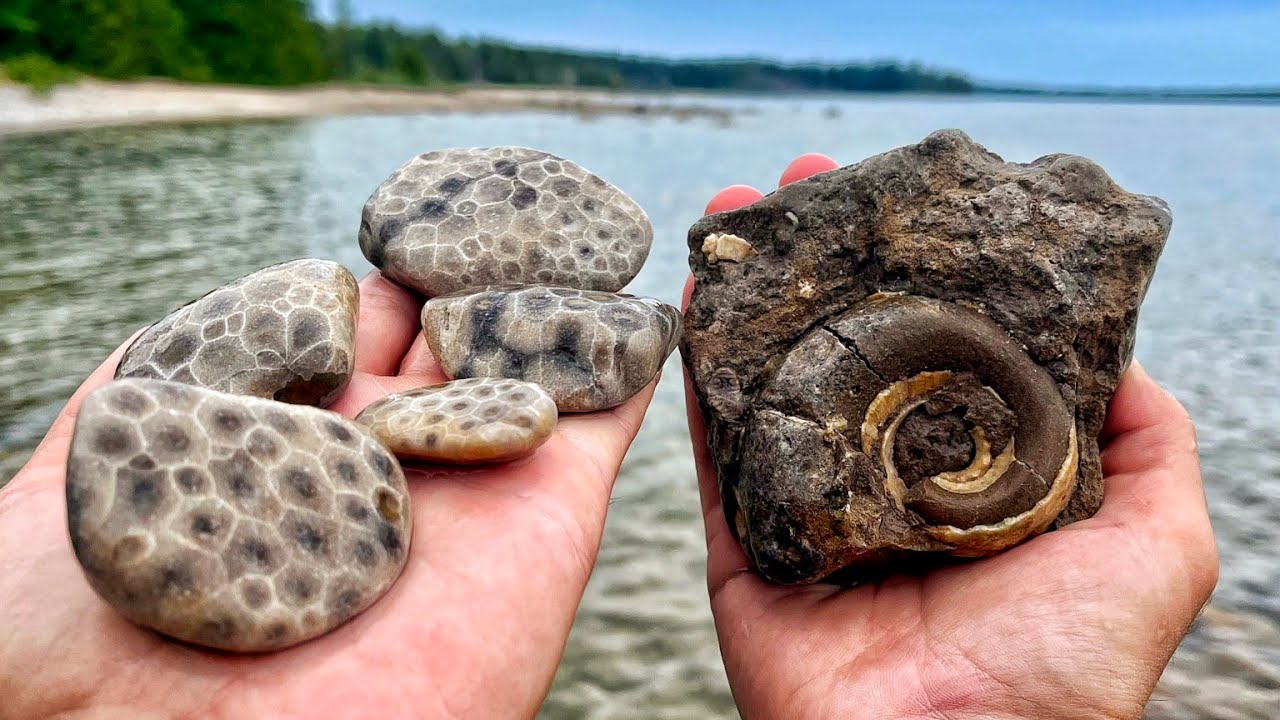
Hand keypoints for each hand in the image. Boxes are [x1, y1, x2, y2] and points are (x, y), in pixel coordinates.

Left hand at [0, 272, 654, 718]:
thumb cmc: (77, 652)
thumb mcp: (78, 484)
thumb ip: (150, 393)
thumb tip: (191, 320)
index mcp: (277, 447)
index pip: (343, 331)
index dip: (373, 275)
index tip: (398, 220)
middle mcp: (377, 464)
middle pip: (444, 339)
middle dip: (476, 265)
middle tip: (507, 196)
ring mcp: (466, 486)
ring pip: (529, 360)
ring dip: (560, 287)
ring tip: (588, 213)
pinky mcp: (548, 518)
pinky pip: (606, 416)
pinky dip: (633, 351)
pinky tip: (649, 288)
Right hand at [686, 156, 1219, 719]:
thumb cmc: (1069, 664)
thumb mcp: (1157, 541)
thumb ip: (1145, 445)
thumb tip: (1123, 359)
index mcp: (973, 479)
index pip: (937, 351)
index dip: (918, 271)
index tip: (902, 199)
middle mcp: (887, 486)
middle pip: (842, 353)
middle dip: (822, 265)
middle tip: (803, 181)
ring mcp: (812, 514)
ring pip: (772, 385)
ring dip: (751, 296)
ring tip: (739, 207)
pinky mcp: (748, 550)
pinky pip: (715, 453)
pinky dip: (698, 375)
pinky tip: (694, 297)